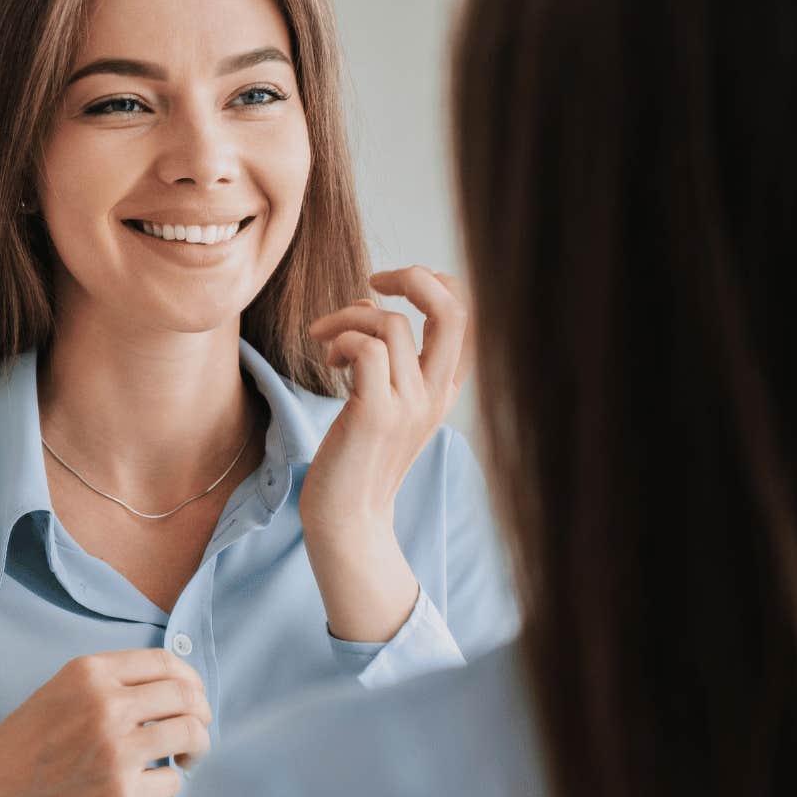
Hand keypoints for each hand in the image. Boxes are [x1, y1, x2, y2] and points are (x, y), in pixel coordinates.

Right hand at [0, 649, 211, 796]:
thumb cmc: (21, 751)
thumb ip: (105, 685)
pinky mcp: (121, 794)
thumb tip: (168, 688)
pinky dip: (170, 782)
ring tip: (184, 759)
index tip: (192, 698)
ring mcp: (116, 750)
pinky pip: (173, 781)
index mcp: (89, 674)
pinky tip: (151, 785)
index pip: (165, 662)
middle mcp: (106, 705)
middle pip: (186, 696)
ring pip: (190, 734)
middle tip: (194, 732)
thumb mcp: (57, 694)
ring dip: (196, 748)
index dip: (190, 680)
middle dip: (201, 714)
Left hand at [299, 266, 473, 640]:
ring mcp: (411, 405)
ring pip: (393, 324)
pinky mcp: (377, 415)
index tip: (388, 286)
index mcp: (444, 387)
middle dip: (413, 276)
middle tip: (373, 280)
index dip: (436, 282)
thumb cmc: (354, 458)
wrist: (346, 520)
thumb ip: (388, 356)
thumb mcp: (383, 402)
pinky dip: (342, 341)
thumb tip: (369, 300)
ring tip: (327, 344)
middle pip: (454, 309)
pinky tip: (329, 363)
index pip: (470, 313)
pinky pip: (368, 350)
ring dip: (349, 317)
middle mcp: (437, 393)